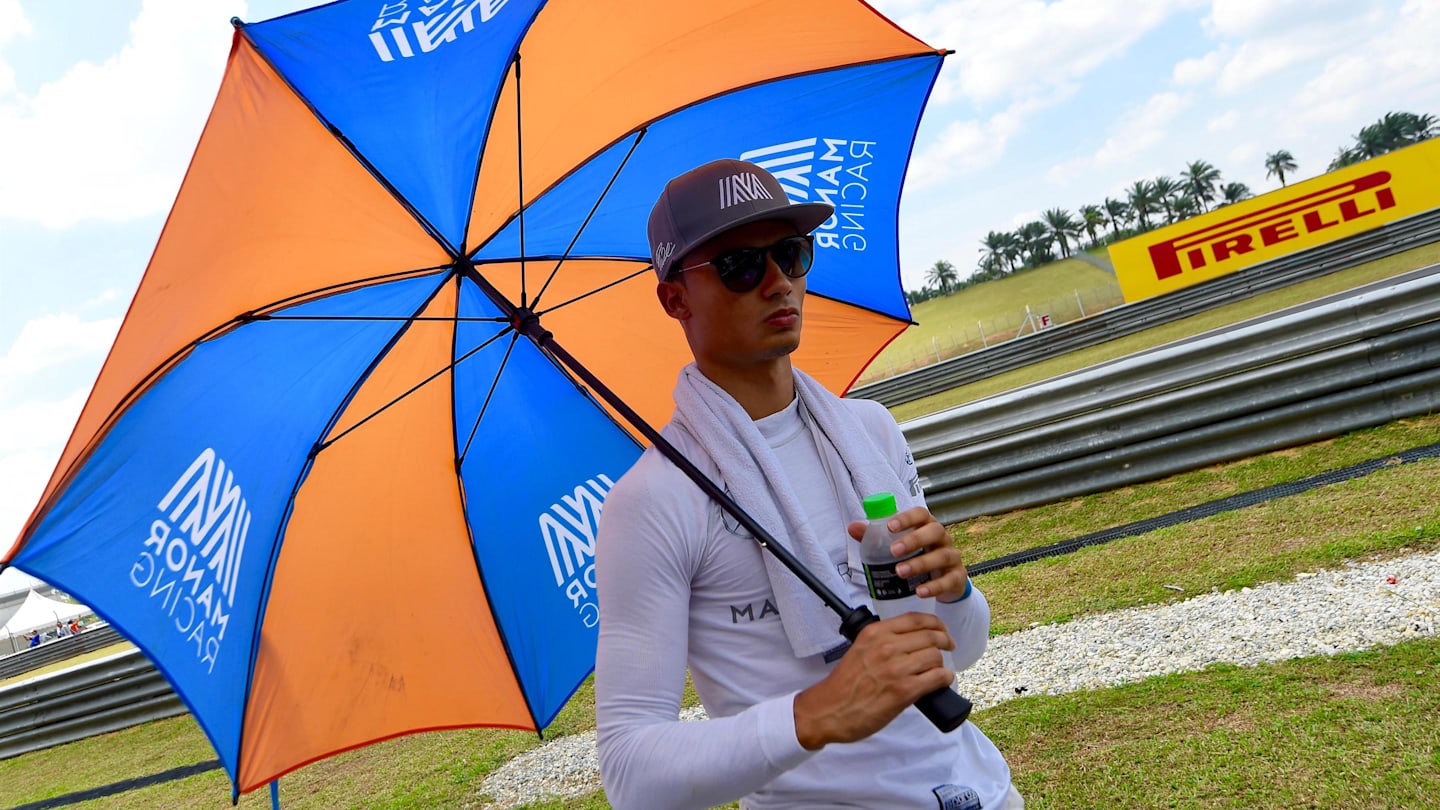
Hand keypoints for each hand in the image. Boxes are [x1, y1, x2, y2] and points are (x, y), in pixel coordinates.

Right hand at [792, 612, 954, 748]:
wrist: (828, 710)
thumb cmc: (844, 685)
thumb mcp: (860, 650)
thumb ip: (882, 642)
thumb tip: (911, 642)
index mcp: (875, 633)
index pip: (916, 619)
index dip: (935, 624)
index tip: (941, 631)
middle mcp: (886, 646)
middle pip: (930, 636)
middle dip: (944, 641)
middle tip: (948, 648)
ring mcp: (896, 668)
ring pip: (935, 656)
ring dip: (942, 663)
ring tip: (939, 670)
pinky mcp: (903, 690)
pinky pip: (937, 677)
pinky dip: (944, 679)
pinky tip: (941, 682)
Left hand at [848, 506, 968, 601]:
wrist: (944, 581)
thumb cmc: (918, 556)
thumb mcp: (898, 546)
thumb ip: (875, 537)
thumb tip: (853, 527)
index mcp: (927, 526)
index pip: (921, 514)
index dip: (907, 518)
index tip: (890, 526)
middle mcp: (942, 539)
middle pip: (935, 531)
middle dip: (914, 540)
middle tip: (893, 551)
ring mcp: (952, 557)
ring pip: (942, 556)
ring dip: (920, 563)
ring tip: (900, 572)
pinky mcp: (957, 577)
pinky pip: (949, 580)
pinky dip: (935, 587)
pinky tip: (920, 591)